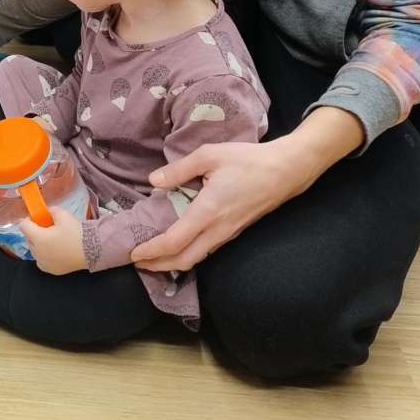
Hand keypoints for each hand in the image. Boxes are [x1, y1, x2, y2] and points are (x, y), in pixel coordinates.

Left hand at [20, 208, 86, 274]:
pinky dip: (43, 255)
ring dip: (38, 244)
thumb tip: (47, 212)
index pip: (23, 226)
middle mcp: (37, 252)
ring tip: (51, 239)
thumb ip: (51, 211)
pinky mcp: (50, 270)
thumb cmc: (75, 232)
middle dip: (34, 231)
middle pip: (28, 238)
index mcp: (38, 238)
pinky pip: (41, 260)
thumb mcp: (63, 215)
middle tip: (46, 227)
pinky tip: (53, 251)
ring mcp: (43, 263)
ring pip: (34, 250)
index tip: (36, 218)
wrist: (91, 250)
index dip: (28, 219)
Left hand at [130, 109, 361, 272]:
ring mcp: (228, 234)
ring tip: (153, 258)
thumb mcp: (210, 155)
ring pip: (197, 258)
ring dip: (173, 262)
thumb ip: (179, 169)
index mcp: (208, 211)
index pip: (174, 241)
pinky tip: (179, 246)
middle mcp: (218, 229)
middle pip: (184, 260)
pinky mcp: (234, 231)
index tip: (133, 253)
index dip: (152, 251)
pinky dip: (188, 255)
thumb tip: (153, 181)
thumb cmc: (248, 160)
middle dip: (158, 265)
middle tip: (136, 262)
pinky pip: (207, 251)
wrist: (285, 171)